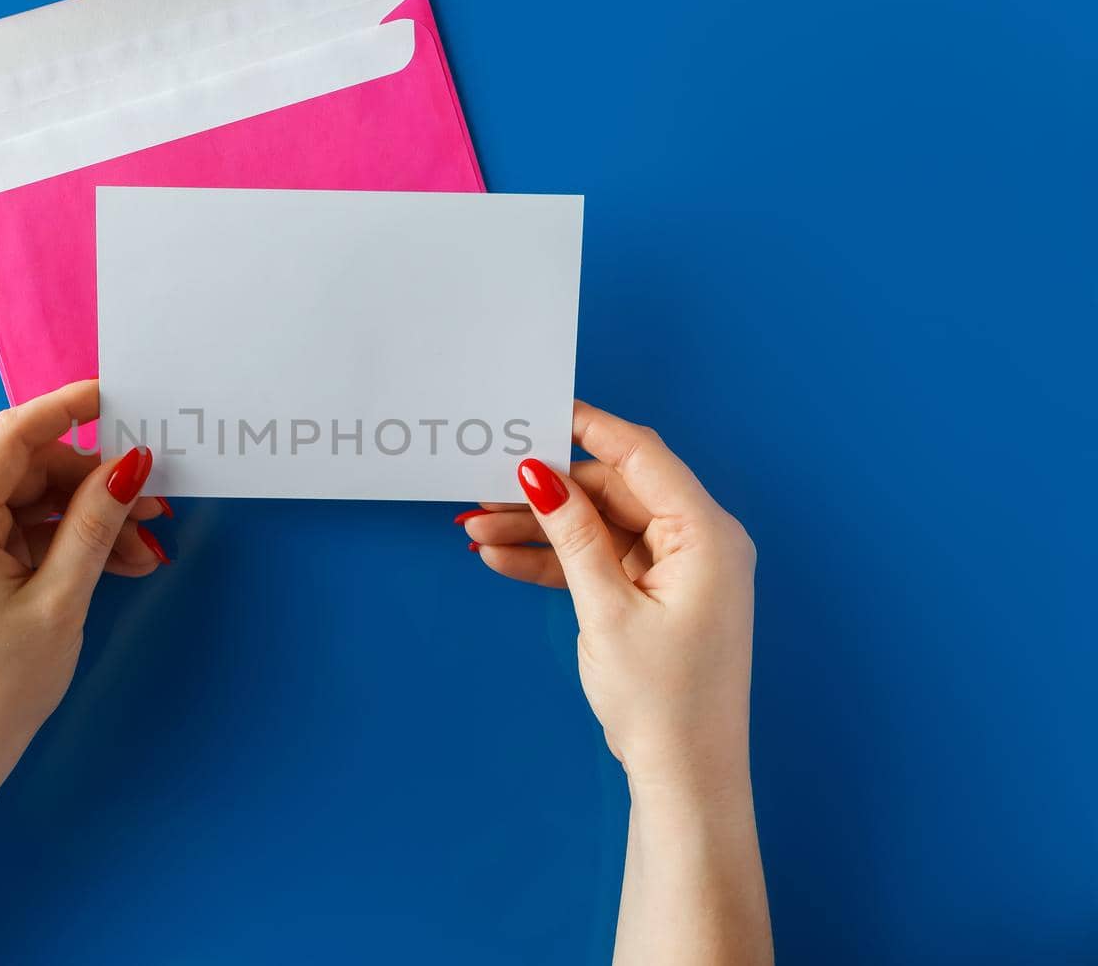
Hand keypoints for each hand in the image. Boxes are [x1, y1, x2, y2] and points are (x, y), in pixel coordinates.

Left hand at [0, 380, 168, 813]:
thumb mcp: (60, 602)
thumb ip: (95, 524)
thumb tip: (131, 466)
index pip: (10, 437)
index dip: (67, 409)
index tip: (118, 397)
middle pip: (29, 470)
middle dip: (95, 488)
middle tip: (154, 513)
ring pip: (32, 500)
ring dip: (89, 520)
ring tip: (141, 552)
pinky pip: (21, 528)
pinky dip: (66, 541)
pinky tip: (114, 562)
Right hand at [462, 401, 756, 798]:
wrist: (685, 776)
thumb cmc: (663, 701)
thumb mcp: (606, 609)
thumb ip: (572, 534)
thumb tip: (539, 473)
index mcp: (707, 534)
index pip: (641, 455)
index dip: (587, 427)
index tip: (537, 408)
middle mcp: (699, 542)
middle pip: (613, 489)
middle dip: (545, 490)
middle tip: (483, 487)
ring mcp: (677, 569)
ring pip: (598, 525)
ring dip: (541, 528)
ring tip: (477, 529)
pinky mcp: (657, 594)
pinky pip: (600, 560)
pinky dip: (556, 560)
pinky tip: (503, 558)